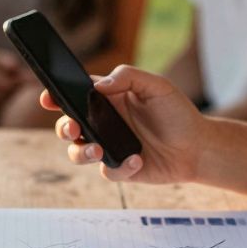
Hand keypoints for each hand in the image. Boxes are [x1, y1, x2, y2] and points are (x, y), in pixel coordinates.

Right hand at [41, 65, 204, 184]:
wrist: (198, 147)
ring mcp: (109, 146)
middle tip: (74, 128)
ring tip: (98, 151)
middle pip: (67, 126)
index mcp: (107, 98)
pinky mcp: (119, 168)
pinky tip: (136, 159)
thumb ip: (128, 76)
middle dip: (63, 128)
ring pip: (77, 153)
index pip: (74, 95)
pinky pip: (107, 171)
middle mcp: (102, 123)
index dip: (56, 96)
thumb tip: (97, 86)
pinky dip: (119, 167)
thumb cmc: (176, 112)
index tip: (48, 98)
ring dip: (80, 153)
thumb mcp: (157, 86)